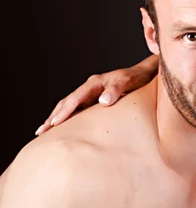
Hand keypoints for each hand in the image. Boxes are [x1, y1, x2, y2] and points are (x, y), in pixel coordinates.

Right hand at [36, 55, 158, 135]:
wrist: (142, 74)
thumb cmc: (135, 79)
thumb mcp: (127, 82)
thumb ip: (116, 90)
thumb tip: (103, 101)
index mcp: (94, 83)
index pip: (75, 98)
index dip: (65, 111)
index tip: (55, 122)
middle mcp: (89, 88)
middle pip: (66, 102)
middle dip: (54, 117)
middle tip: (41, 132)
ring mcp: (90, 94)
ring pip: (69, 106)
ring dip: (56, 118)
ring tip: (44, 132)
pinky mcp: (94, 100)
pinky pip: (77, 109)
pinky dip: (67, 117)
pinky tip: (61, 127)